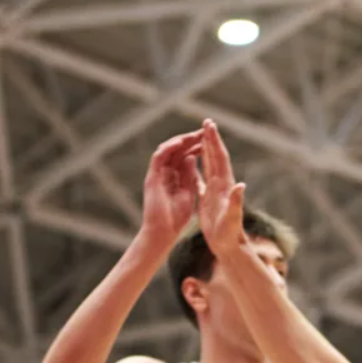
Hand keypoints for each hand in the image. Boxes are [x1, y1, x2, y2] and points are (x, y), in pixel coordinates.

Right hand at [139, 130, 203, 245]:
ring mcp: (159, 174)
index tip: (208, 134)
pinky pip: (159, 157)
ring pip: (170, 150)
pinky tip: (180, 143)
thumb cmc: (177, 220)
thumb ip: (190, 178)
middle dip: (192, 139)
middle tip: (204, 128)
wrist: (162, 233)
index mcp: (179, 178)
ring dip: (182, 140)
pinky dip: (168, 148)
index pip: (191, 155)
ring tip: (194, 134)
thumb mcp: (188, 196)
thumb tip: (191, 159)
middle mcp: (168, 173)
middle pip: (180, 149)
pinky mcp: (153, 178)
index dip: (199, 145)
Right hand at [197, 119, 247, 256]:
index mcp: (225, 186)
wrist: (231, 247)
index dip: (215, 141)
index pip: (219, 159)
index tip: (210, 125)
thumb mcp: (232, 218)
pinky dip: (198, 169)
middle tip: (207, 122)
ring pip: (210, 166)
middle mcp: (223, 186)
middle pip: (216, 157)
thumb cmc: (230, 235)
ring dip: (206, 151)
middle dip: (211, 140)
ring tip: (201, 138)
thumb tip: (240, 186)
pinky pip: (202, 180)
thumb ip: (236, 202)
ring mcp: (217, 193)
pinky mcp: (210, 201)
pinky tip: (193, 165)